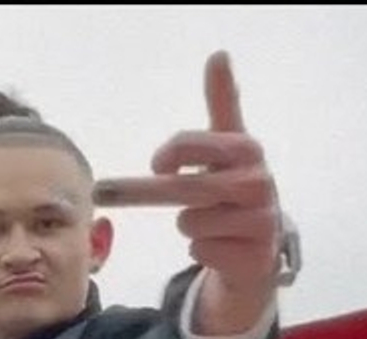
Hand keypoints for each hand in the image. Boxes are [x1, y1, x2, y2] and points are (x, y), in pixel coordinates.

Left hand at [91, 51, 282, 334]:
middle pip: (185, 187)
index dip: (169, 154)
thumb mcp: (230, 144)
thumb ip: (223, 101)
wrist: (263, 241)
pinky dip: (201, 249)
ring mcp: (259, 221)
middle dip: (143, 192)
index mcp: (248, 150)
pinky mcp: (253, 255)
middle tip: (103, 193)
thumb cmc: (237, 186)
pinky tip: (222, 244)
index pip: (193, 145)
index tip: (156, 164)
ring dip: (189, 225)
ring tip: (213, 221)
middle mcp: (258, 183)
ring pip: (188, 222)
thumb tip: (218, 55)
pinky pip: (199, 250)